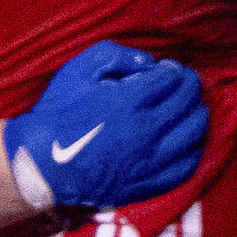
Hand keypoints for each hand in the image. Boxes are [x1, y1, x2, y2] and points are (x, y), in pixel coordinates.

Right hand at [8, 42, 209, 216]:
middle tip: (180, 85)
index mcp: (129, 101)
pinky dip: (193, 149)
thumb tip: (146, 61)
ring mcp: (150, 159)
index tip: (167, 70)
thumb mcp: (74, 72)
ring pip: (194, 132)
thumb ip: (112, 54)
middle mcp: (146, 130)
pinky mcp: (147, 182)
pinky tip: (186, 141)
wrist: (39, 162)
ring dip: (196, 114)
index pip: (173, 78)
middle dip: (189, 87)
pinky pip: (186, 165)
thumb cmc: (56, 115)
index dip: (174, 69)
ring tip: (186, 110)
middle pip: (189, 102)